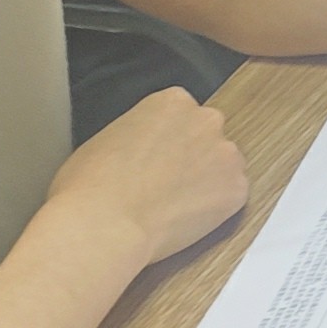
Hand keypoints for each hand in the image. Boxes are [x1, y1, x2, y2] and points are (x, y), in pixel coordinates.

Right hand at [44, 87, 246, 269]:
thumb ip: (137, 134)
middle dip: (191, 157)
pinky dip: (214, 209)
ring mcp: (226, 154)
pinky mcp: (237, 189)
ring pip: (222, 166)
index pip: (181, 115)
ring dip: (206, 182)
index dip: (168, 141)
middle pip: (206, 136)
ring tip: (173, 207)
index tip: (157, 159)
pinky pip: (231, 197)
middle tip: (166, 184)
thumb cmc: (90, 187)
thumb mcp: (105, 139)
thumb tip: (139, 150)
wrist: (104, 225)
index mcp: (172, 102)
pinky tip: (185, 220)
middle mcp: (206, 120)